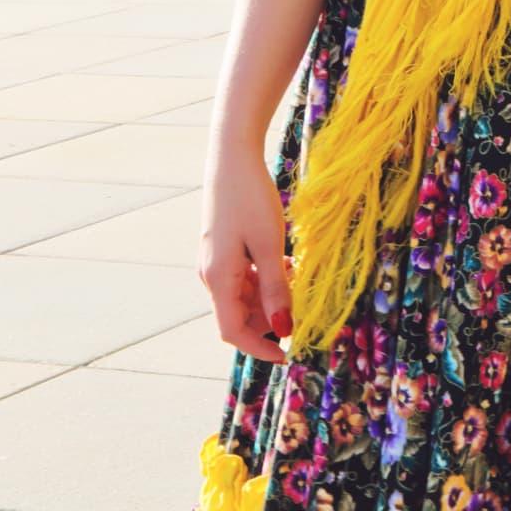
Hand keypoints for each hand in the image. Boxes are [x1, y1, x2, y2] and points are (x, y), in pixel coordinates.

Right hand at [197, 146, 293, 364]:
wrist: (233, 156)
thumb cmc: (251, 198)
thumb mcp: (270, 245)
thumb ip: (276, 289)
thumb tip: (284, 328)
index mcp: (218, 279)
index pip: (232, 332)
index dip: (259, 348)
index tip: (287, 354)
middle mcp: (210, 274)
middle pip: (237, 316)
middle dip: (268, 321)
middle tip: (300, 309)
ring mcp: (214, 260)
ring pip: (241, 296)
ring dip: (268, 298)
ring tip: (297, 281)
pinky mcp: (222, 247)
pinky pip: (241, 277)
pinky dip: (263, 279)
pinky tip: (285, 265)